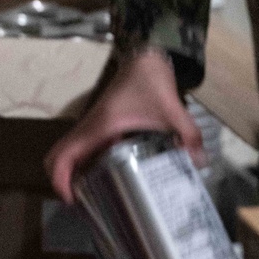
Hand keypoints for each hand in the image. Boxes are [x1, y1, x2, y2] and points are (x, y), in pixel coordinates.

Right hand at [45, 46, 203, 202]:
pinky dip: (87, 162)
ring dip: (74, 173)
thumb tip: (200, 163)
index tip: (74, 201)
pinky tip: (112, 175)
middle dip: (63, 181)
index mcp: (98, 128)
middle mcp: (89, 127)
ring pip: (70, 152)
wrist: (146, 56)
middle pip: (58, 157)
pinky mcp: (101, 124)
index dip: (60, 181)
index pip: (63, 155)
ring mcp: (93, 125)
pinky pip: (85, 147)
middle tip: (84, 202)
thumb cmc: (151, 81)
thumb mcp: (173, 111)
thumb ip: (189, 135)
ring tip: (96, 195)